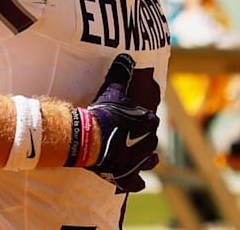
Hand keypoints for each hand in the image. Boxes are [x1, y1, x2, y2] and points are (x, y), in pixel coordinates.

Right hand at [85, 54, 159, 192]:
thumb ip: (121, 73)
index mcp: (149, 122)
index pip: (151, 120)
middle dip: (142, 138)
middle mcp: (149, 144)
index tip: (132, 117)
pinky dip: (134, 181)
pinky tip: (133, 181)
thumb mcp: (112, 89)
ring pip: (149, 161)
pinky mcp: (127, 177)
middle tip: (128, 135)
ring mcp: (139, 162)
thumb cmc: (102, 113)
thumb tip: (127, 56)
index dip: (142, 119)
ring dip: (145, 158)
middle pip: (150, 140)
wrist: (88, 138)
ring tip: (137, 155)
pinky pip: (135, 182)